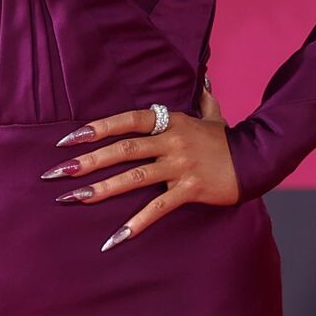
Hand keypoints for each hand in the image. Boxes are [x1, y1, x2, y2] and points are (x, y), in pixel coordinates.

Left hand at [41, 82, 239, 250]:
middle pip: (123, 149)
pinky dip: (136, 224)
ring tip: (74, 199)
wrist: (259, 161)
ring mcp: (181, 166)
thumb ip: (204, 97)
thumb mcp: (214, 115)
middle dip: (87, 161)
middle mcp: (173, 141)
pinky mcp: (191, 190)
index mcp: (172, 121)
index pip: (127, 121)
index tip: (68, 139)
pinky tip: (115, 238)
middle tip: (57, 172)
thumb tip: (203, 77)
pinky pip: (158, 207)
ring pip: (135, 177)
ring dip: (102, 189)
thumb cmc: (229, 141)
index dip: (97, 128)